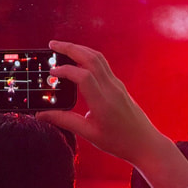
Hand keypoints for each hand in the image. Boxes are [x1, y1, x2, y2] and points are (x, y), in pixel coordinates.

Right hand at [37, 40, 187, 187]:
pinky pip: (102, 64)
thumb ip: (65, 121)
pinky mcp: (118, 86)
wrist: (145, 144)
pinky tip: (77, 60)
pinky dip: (87, 56)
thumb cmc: (119, 142)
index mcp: (103, 102)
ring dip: (79, 49)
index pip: (84, 77)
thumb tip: (41, 115)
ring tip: (61, 47)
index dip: (65, 70)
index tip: (51, 73)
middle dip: (70, 48)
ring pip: (98, 58)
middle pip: (91, 59)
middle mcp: (112, 89)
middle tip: (52, 44)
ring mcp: (117, 85)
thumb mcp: (89, 134)